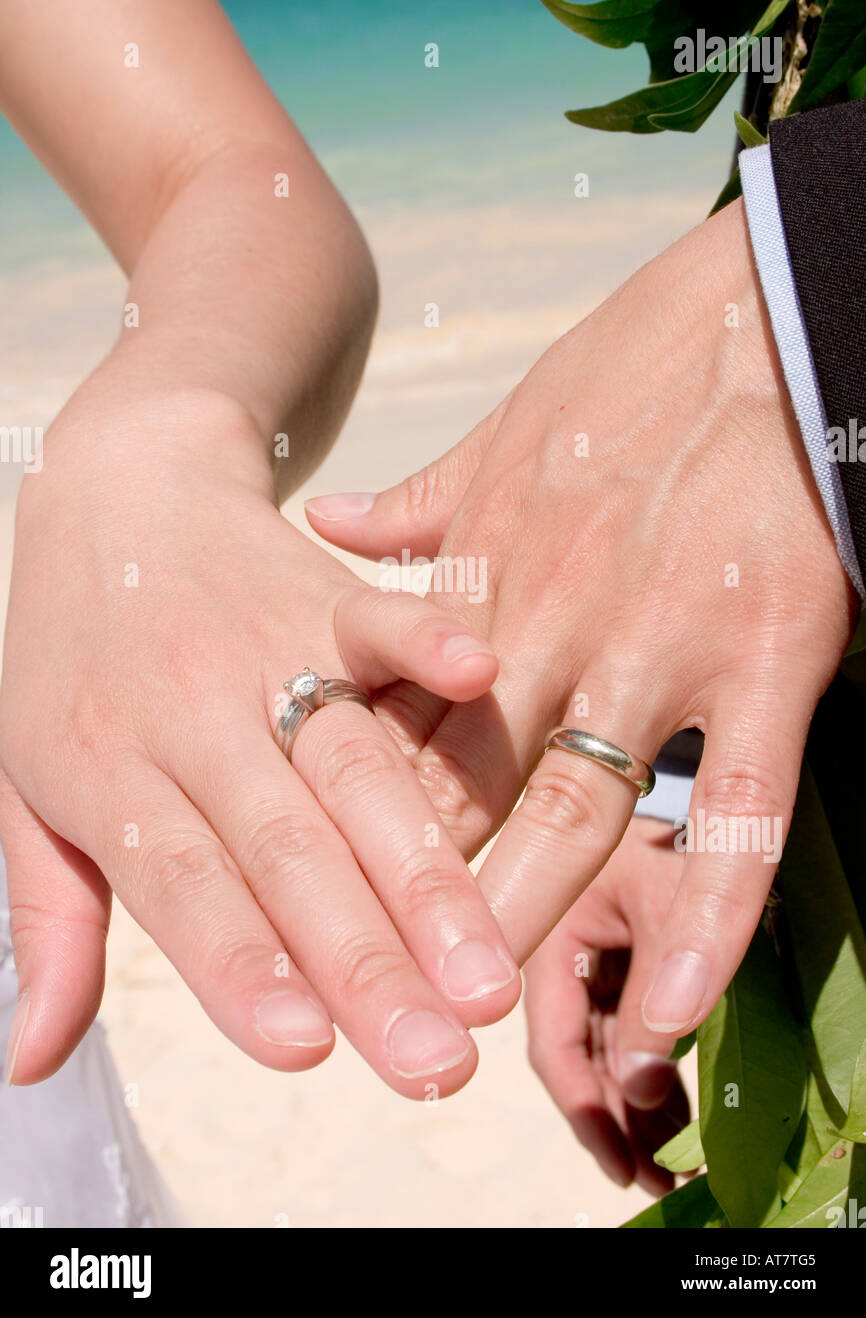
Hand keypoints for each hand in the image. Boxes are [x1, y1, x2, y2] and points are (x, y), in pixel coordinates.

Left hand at [0, 385, 519, 1096]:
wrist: (115, 486)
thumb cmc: (69, 657)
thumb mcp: (23, 788)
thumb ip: (47, 923)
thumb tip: (30, 1061)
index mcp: (109, 771)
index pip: (183, 883)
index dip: (243, 966)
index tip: (308, 1050)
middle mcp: (191, 717)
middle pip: (286, 847)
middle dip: (365, 960)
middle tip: (435, 1064)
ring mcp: (265, 653)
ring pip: (354, 768)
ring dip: (427, 871)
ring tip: (489, 974)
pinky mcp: (324, 596)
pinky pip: (380, 620)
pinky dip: (427, 645)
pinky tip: (485, 676)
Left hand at [307, 197, 856, 1036]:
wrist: (762, 308)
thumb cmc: (634, 369)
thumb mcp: (500, 433)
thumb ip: (416, 504)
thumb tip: (326, 525)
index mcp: (487, 577)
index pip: (392, 723)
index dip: (342, 818)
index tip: (302, 892)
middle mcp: (554, 625)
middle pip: (457, 789)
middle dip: (404, 899)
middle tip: (360, 994)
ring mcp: (660, 646)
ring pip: (569, 814)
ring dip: (514, 923)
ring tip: (469, 1024)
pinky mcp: (769, 655)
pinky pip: (737, 811)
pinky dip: (703, 917)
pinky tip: (666, 1013)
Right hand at [525, 817, 688, 1193]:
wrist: (706, 761)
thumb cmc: (682, 822)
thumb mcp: (667, 908)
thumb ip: (651, 997)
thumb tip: (643, 1091)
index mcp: (548, 921)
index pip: (550, 1033)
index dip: (582, 1102)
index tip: (618, 1160)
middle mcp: (559, 937)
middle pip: (575, 1049)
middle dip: (611, 1116)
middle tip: (652, 1176)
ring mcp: (593, 944)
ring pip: (604, 1042)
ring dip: (632, 1100)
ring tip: (670, 1161)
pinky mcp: (626, 945)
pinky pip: (630, 1020)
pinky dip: (650, 1065)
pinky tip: (673, 1109)